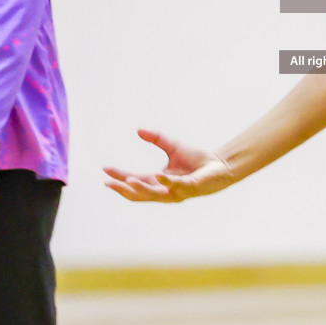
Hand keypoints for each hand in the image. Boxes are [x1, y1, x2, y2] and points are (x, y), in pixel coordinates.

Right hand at [104, 129, 236, 203]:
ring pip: (154, 194)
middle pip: (139, 194)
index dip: (119, 176)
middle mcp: (165, 189)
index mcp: (158, 181)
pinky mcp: (190, 187)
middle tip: (108, 183)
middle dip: (123, 189)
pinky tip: (157, 175)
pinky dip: (166, 181)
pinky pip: (176, 185)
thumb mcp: (173, 146)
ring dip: (140, 188)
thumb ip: (156, 138)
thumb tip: (138, 130)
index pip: (134, 180)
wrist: (220, 164)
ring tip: (126, 181)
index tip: (105, 169)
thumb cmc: (197, 160)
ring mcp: (177, 191)